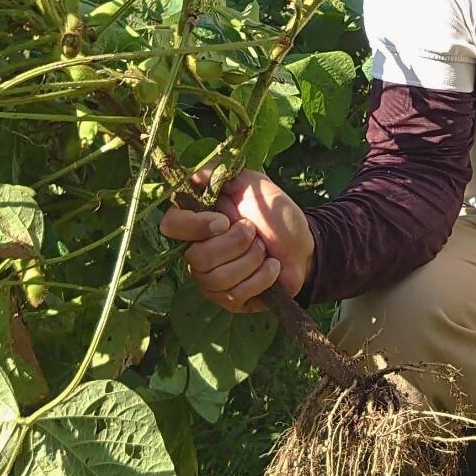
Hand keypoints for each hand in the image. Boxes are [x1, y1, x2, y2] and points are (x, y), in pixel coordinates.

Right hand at [159, 169, 313, 311]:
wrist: (304, 244)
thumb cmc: (275, 214)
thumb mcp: (252, 185)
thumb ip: (221, 175)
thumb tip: (191, 176)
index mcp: (198, 223)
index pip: (171, 225)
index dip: (194, 226)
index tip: (223, 221)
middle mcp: (197, 253)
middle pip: (198, 257)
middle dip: (237, 243)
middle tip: (255, 234)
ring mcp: (211, 280)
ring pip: (217, 277)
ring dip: (252, 260)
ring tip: (265, 251)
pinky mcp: (228, 300)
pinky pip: (234, 295)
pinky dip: (261, 278)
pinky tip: (272, 268)